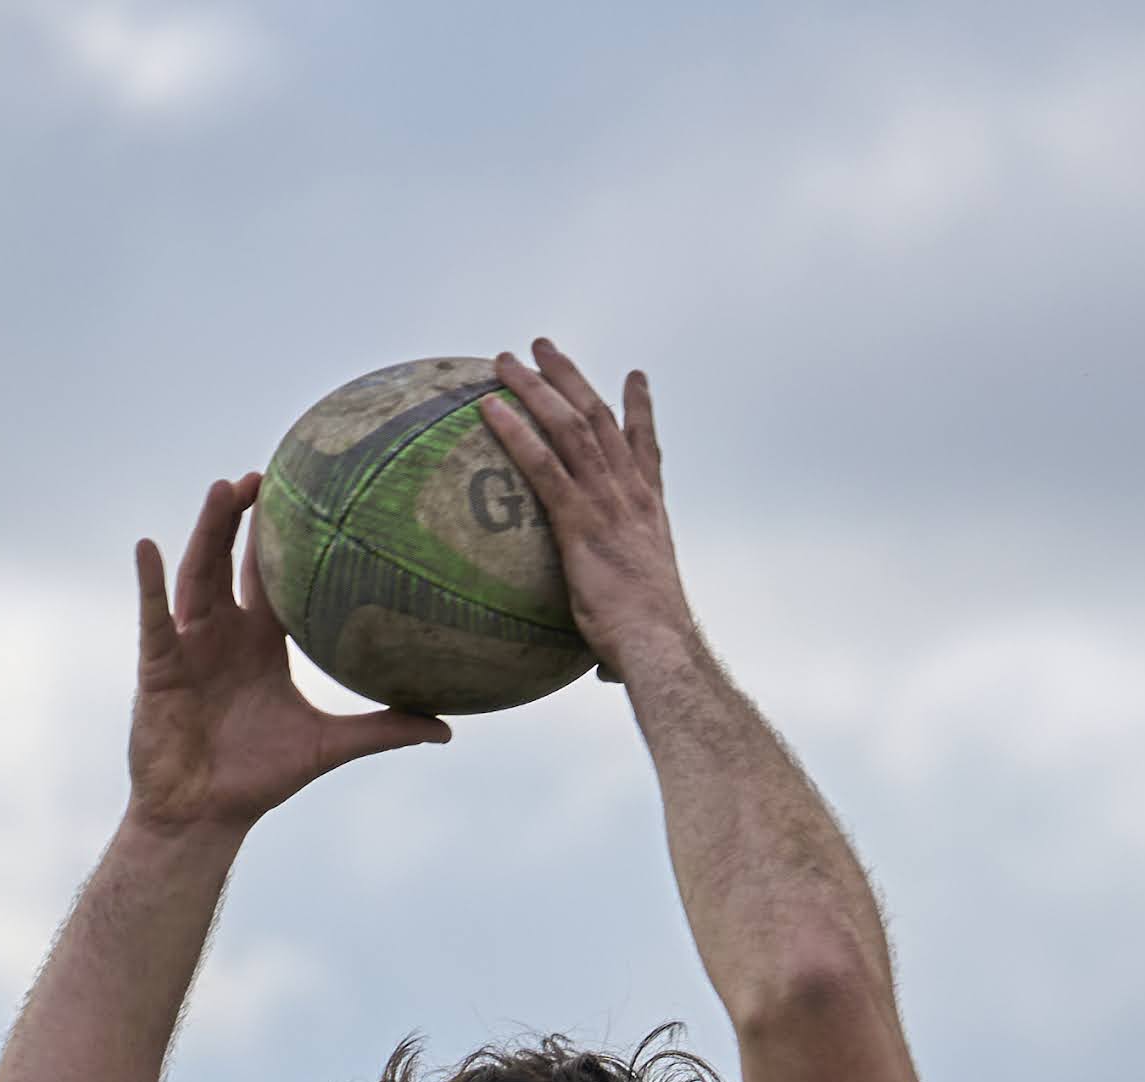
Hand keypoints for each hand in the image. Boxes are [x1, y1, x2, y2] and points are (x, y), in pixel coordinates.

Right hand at [127, 474, 445, 834]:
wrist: (206, 815)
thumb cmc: (259, 778)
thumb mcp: (330, 746)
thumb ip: (384, 729)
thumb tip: (450, 729)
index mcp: (259, 642)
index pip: (272, 577)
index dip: (283, 536)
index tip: (303, 491)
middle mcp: (222, 633)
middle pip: (231, 560)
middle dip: (242, 516)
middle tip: (264, 473)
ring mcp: (188, 645)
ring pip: (197, 574)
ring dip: (206, 530)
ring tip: (222, 488)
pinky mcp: (158, 665)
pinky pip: (154, 617)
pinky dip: (148, 582)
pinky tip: (147, 545)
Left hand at [476, 342, 700, 679]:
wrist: (658, 645)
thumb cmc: (647, 647)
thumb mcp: (635, 622)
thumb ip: (616, 627)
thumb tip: (608, 670)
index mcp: (650, 511)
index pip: (646, 448)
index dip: (639, 408)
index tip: (634, 377)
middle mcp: (632, 494)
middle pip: (599, 416)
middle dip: (571, 377)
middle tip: (545, 347)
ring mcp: (607, 501)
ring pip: (570, 424)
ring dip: (537, 386)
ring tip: (507, 358)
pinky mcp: (579, 519)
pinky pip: (541, 463)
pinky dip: (514, 431)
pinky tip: (487, 408)